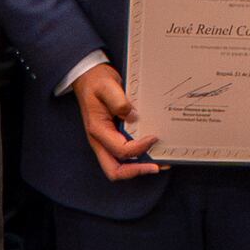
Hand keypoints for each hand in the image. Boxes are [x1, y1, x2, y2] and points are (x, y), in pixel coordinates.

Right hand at [73, 64, 161, 181]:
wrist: (89, 78)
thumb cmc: (96, 82)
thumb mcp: (106, 86)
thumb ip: (118, 101)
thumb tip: (132, 116)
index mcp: (97, 130)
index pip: (120, 150)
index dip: (139, 147)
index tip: (154, 137)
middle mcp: (100, 141)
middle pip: (114, 170)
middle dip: (136, 171)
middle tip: (156, 167)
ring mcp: (106, 142)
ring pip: (120, 166)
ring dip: (139, 168)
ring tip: (160, 163)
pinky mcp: (113, 138)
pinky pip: (124, 156)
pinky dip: (138, 159)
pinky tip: (153, 153)